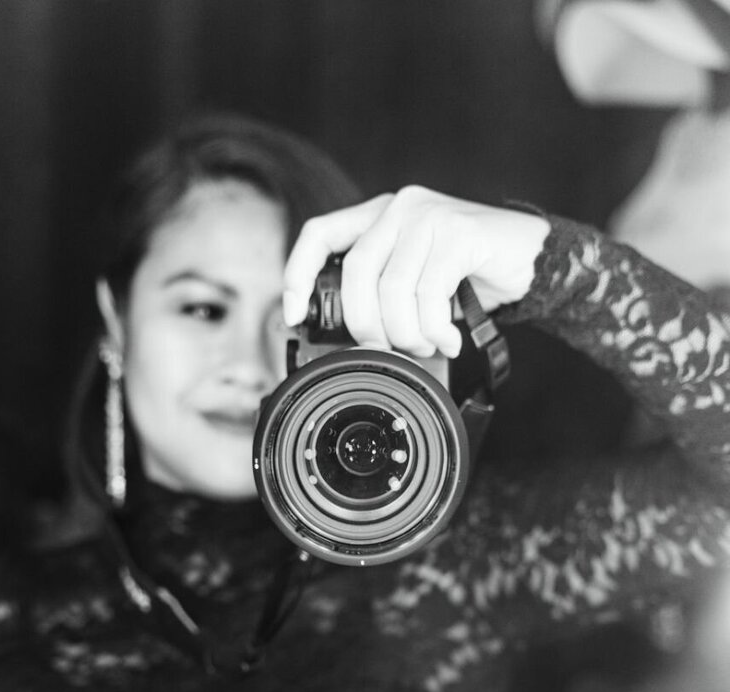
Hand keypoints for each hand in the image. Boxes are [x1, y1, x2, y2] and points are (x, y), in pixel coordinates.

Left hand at [283, 187, 549, 358]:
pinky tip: (449, 338)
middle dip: (367, 327)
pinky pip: (429, 294)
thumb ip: (382, 294)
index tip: (293, 316)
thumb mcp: (415, 282)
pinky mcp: (460, 232)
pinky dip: (435, 329)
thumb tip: (350, 338)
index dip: (297, 275)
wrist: (533, 259)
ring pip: (393, 290)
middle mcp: (399, 208)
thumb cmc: (469, 275)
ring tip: (428, 344)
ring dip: (408, 333)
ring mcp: (428, 216)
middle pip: (355, 275)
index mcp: (378, 216)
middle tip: (391, 349)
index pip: (319, 235)